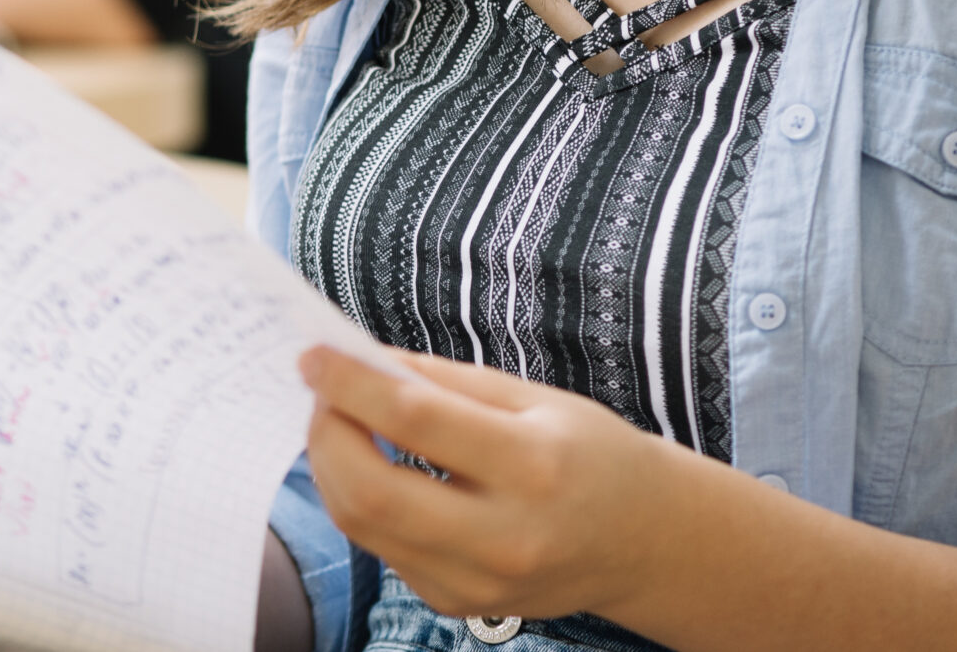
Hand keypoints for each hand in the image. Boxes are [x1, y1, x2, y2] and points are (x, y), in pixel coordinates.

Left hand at [298, 345, 705, 627]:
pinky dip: (364, 499)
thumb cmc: (591, 455)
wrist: (643, 543)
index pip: (416, 421)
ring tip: (341, 420)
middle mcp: (502, 536)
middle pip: (369, 492)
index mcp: (532, 467)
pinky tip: (377, 466)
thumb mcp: (532, 399)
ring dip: (333, 466)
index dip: (352, 384)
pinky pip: (383, 547)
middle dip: (325, 433)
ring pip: (362, 525)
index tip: (314, 353)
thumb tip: (363, 360)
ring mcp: (476, 583)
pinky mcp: (456, 603)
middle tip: (321, 391)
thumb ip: (443, 382)